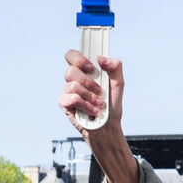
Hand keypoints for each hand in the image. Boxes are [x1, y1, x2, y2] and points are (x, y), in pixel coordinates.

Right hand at [59, 50, 139, 182]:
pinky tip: (93, 111)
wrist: (108, 126)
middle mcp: (74, 79)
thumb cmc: (111, 105)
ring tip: (100, 104)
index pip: (72, 56)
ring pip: (73, 84)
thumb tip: (101, 58)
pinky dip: (86, 105)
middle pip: (70, 69)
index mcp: (85, 71)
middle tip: (99, 89)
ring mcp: (68, 91)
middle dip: (88, 81)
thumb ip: (115, 66)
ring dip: (90, 96)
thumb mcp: (118, 84)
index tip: (92, 67)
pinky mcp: (64, 103)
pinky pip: (72, 98)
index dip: (79, 58)